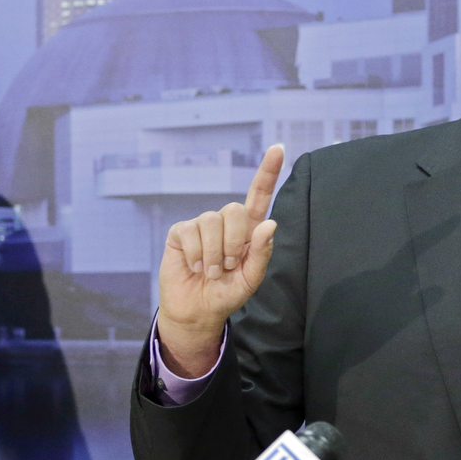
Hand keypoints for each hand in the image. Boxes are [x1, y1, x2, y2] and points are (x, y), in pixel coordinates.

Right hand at [155, 145, 283, 375]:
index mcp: (248, 230)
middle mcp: (225, 222)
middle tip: (227, 266)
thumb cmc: (226, 293)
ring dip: (213, 253)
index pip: (258, 195)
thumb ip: (261, 253)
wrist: (197, 311)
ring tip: (211, 272)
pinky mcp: (181, 232)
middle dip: (234, 242)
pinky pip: (191, 232)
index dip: (268, 171)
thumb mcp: (250, 279)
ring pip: (212, 221)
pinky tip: (194, 267)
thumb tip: (270, 222)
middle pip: (234, 210)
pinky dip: (195, 255)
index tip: (279, 148)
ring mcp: (202, 225)